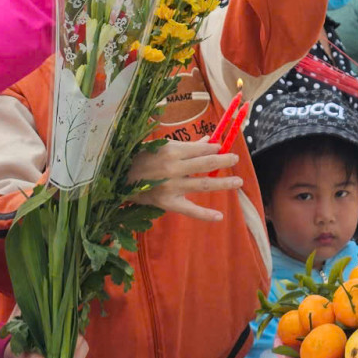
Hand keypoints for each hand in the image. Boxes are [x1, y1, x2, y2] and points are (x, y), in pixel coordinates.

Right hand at [128, 139, 243, 221]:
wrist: (119, 179)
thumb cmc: (141, 158)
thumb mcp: (161, 146)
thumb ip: (186, 145)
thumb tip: (209, 141)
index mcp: (171, 150)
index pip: (201, 149)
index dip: (214, 148)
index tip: (222, 148)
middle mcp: (173, 168)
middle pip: (206, 164)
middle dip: (224, 160)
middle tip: (235, 159)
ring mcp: (171, 187)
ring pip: (203, 184)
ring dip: (223, 183)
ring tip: (238, 181)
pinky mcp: (168, 203)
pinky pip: (189, 210)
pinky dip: (205, 214)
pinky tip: (219, 216)